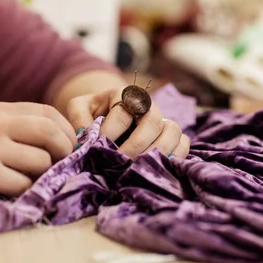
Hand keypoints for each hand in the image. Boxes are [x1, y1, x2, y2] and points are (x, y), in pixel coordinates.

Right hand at [0, 102, 75, 196]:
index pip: (46, 112)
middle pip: (50, 132)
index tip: (69, 147)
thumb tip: (56, 140)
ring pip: (40, 162)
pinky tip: (9, 193)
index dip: (66, 131)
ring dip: (41, 177)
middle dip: (64, 152)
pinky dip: (23, 192)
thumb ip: (11, 128)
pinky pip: (23, 184)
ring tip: (28, 182)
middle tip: (62, 167)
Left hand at [67, 88, 190, 158]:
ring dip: (158, 151)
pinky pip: (183, 143)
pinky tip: (158, 168)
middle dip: (136, 144)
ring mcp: (163, 119)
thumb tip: (85, 137)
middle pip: (153, 121)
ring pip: (173, 130)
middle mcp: (148, 105)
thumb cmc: (93, 112)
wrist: (107, 113)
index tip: (97, 147)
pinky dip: (176, 156)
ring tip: (139, 168)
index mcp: (125, 94)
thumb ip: (78, 118)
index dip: (111, 130)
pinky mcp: (171, 135)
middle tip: (120, 161)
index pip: (123, 110)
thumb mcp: (79, 108)